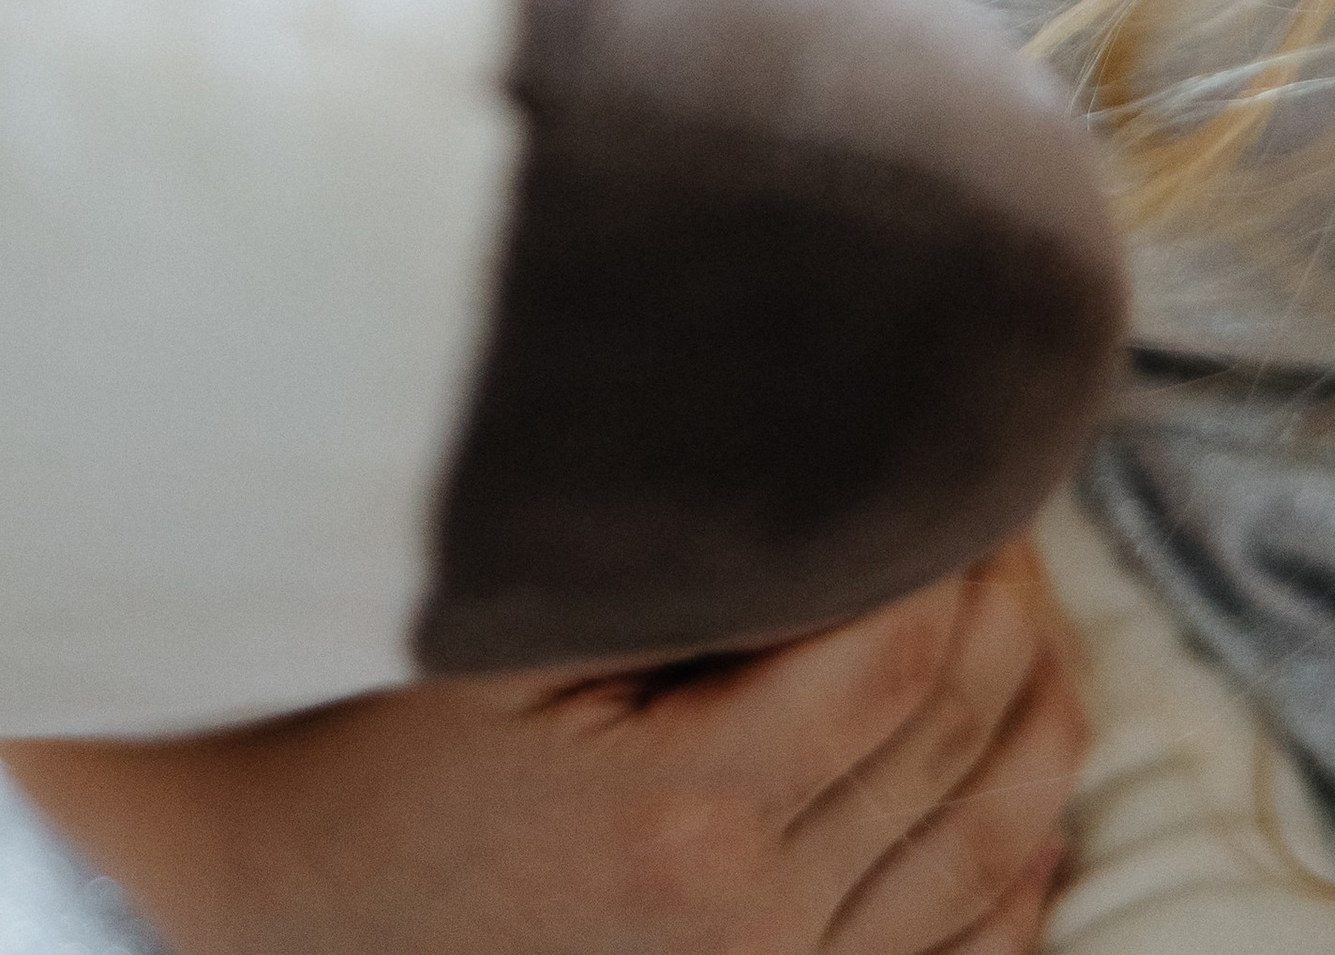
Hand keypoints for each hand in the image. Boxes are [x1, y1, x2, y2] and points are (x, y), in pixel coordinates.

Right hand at [0, 535, 1084, 954]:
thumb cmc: (383, 740)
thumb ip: (648, 544)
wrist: (295, 907)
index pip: (903, 648)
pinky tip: (1024, 760)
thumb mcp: (493, 628)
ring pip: (994, 849)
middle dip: (1006, 600)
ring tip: (1025, 602)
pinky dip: (1023, 855)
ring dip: (1039, 714)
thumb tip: (792, 429)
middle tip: (1001, 496)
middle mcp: (747, 932)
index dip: (956, 534)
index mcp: (682, 814)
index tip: (956, 447)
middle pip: (964, 738)